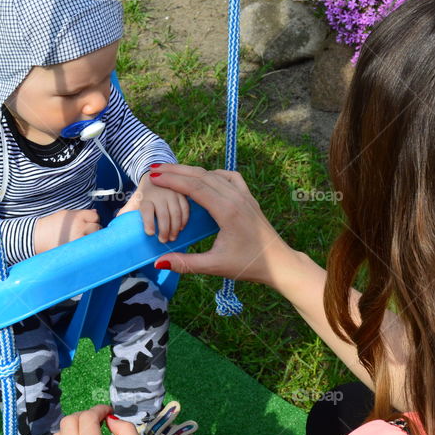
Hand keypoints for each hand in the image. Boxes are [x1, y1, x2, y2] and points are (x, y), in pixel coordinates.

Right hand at [33, 209, 100, 253]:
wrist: (39, 238)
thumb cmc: (52, 226)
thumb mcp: (66, 215)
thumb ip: (82, 214)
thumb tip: (96, 213)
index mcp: (77, 217)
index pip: (95, 217)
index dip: (92, 220)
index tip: (88, 223)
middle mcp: (80, 227)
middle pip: (97, 227)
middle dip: (94, 229)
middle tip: (85, 233)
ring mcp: (79, 239)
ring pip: (96, 239)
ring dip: (92, 239)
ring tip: (82, 240)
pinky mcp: (77, 250)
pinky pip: (89, 248)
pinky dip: (88, 248)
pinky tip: (81, 247)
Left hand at [116, 171, 189, 242]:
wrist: (155, 176)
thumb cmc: (144, 195)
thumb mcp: (134, 202)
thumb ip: (126, 213)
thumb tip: (116, 228)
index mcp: (146, 197)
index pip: (147, 210)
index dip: (148, 221)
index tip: (149, 233)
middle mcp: (159, 194)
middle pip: (163, 214)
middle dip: (164, 230)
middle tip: (163, 241)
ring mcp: (172, 193)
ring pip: (176, 213)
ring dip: (175, 227)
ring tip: (173, 238)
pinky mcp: (182, 194)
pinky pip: (186, 208)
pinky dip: (185, 220)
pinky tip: (181, 228)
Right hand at [145, 163, 297, 286]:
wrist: (280, 263)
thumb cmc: (249, 265)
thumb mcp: (215, 266)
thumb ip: (186, 263)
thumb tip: (158, 262)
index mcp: (228, 211)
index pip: (195, 187)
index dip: (173, 180)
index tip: (154, 177)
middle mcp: (237, 198)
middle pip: (202, 175)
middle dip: (177, 171)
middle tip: (155, 169)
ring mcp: (245, 195)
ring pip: (215, 174)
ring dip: (192, 171)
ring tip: (172, 172)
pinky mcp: (249, 198)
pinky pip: (229, 177)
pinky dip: (213, 174)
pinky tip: (204, 178)